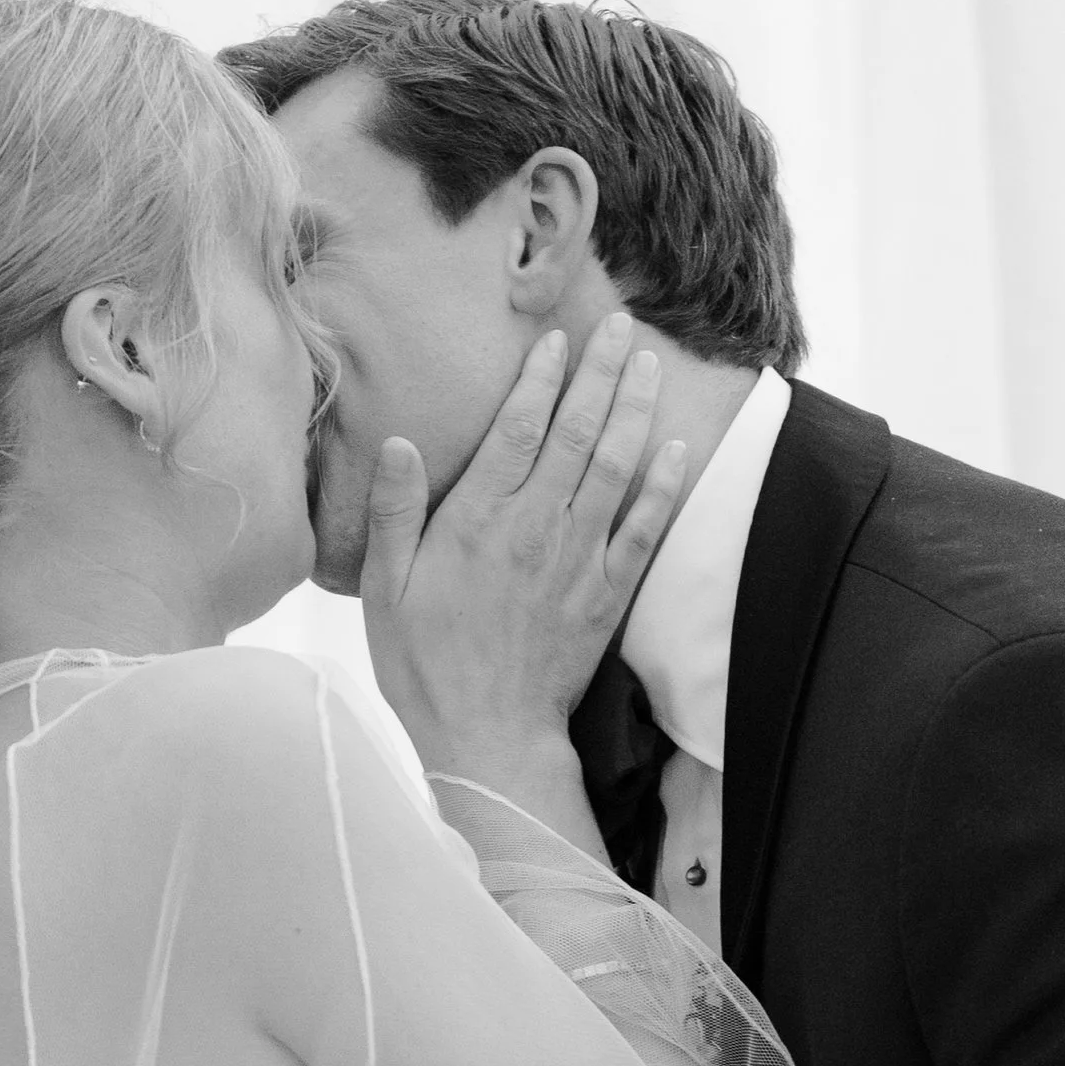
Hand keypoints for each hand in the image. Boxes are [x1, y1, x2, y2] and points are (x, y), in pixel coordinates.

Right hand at [361, 312, 685, 786]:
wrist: (488, 739)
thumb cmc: (427, 667)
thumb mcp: (386, 590)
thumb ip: (396, 513)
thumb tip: (399, 442)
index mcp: (480, 520)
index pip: (518, 428)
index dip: (541, 377)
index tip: (557, 338)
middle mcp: (537, 527)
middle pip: (578, 431)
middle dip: (602, 373)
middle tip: (622, 326)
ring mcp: (579, 559)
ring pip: (617, 466)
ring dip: (636, 410)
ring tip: (650, 365)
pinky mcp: (608, 594)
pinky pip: (644, 528)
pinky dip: (663, 485)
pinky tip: (678, 448)